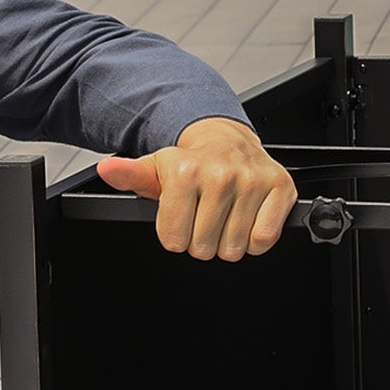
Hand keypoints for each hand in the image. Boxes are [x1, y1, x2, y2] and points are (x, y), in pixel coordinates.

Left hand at [95, 117, 295, 259]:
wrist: (227, 140)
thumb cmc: (190, 164)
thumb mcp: (155, 169)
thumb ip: (128, 175)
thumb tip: (109, 169)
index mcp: (185, 171)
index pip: (173, 241)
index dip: (175, 234)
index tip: (181, 216)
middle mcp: (220, 174)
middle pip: (203, 248)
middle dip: (201, 240)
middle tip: (204, 216)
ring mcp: (252, 181)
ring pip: (234, 249)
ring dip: (228, 241)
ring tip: (224, 216)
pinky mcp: (280, 188)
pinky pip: (263, 239)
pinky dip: (255, 239)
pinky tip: (246, 219)